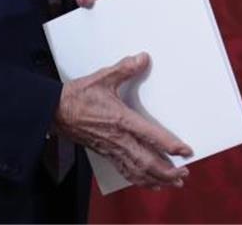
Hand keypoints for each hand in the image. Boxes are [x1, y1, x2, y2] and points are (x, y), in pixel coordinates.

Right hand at [54, 53, 192, 188]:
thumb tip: (143, 58)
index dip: (170, 145)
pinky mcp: (105, 153)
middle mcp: (119, 139)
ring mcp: (112, 149)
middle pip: (147, 161)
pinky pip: (125, 171)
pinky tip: (149, 183)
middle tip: (184, 175)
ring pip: (137, 170)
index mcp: (121, 120)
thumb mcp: (103, 77)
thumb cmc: (79, 96)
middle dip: (167, 171)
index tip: (186, 150)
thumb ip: (125, 68)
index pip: (151, 136)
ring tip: (173, 183)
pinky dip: (139, 180)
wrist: (55, 111)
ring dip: (156, 179)